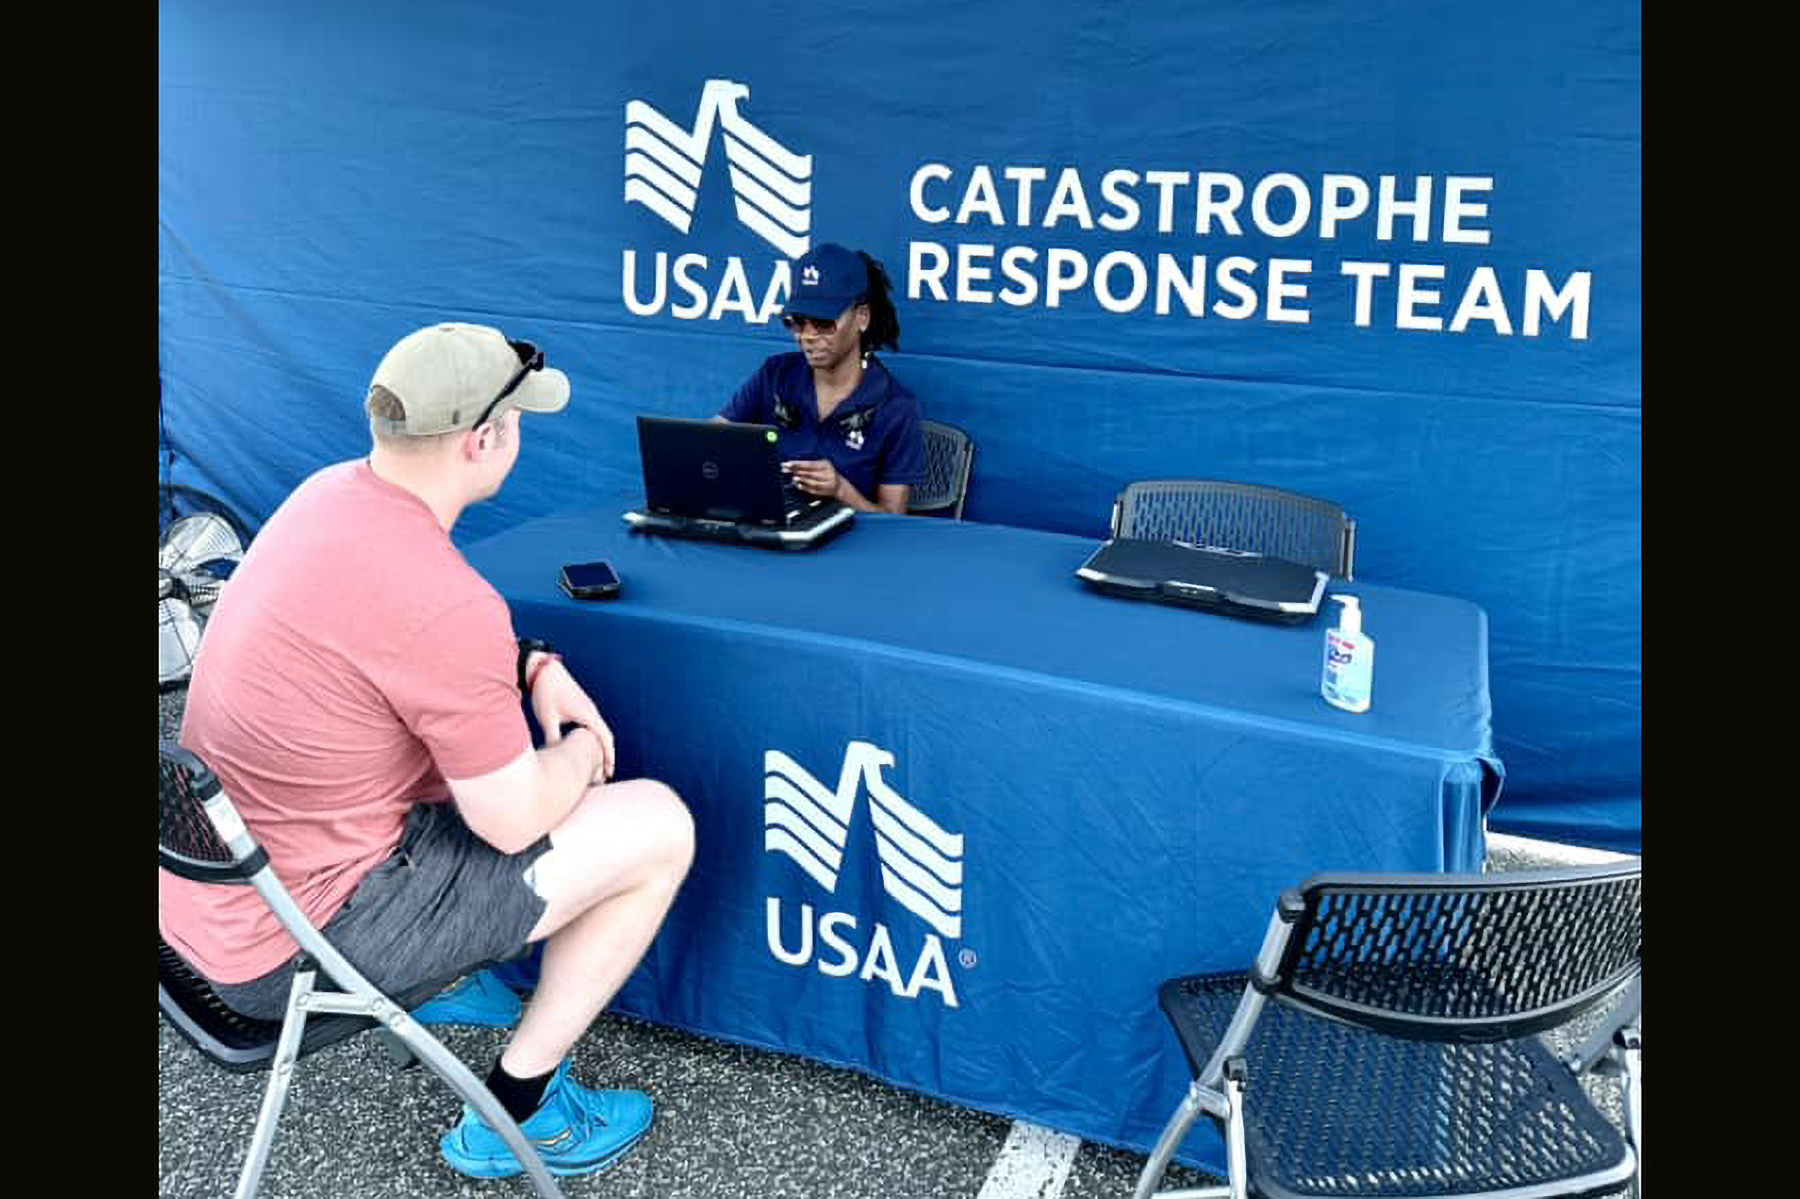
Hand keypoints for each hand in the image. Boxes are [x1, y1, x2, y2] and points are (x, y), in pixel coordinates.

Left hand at [530, 656, 615, 781]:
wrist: (542, 669)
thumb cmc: (545, 692)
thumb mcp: (547, 719)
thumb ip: (553, 739)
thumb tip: (553, 757)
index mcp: (587, 714)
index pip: (605, 739)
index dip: (608, 757)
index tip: (609, 772)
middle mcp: (591, 710)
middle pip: (606, 736)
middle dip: (607, 755)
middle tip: (604, 774)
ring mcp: (586, 707)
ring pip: (599, 730)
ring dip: (600, 746)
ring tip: (596, 764)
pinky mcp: (579, 705)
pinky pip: (591, 725)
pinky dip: (592, 738)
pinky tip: (584, 746)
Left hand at [782, 458, 840, 498]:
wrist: (842, 488)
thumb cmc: (827, 475)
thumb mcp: (821, 467)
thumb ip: (809, 466)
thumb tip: (791, 466)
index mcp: (825, 465)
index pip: (809, 464)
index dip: (798, 464)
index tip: (787, 463)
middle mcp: (828, 473)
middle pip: (810, 472)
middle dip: (797, 471)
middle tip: (785, 470)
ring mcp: (828, 483)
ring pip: (813, 481)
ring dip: (802, 480)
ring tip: (793, 478)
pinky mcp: (827, 492)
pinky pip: (815, 490)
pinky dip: (806, 488)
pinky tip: (799, 486)